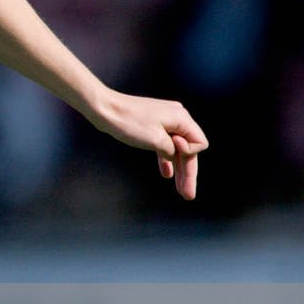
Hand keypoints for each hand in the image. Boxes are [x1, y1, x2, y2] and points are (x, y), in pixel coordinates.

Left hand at [88, 90, 206, 199]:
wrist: (104, 108)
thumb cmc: (129, 123)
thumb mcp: (155, 140)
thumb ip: (171, 150)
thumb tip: (175, 154)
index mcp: (181, 118)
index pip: (199, 143)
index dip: (189, 153)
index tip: (172, 151)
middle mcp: (177, 118)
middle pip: (188, 150)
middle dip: (188, 172)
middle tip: (187, 195)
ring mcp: (164, 121)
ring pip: (175, 149)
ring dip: (178, 168)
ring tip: (180, 190)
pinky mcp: (152, 125)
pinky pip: (164, 144)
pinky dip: (166, 158)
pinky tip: (167, 174)